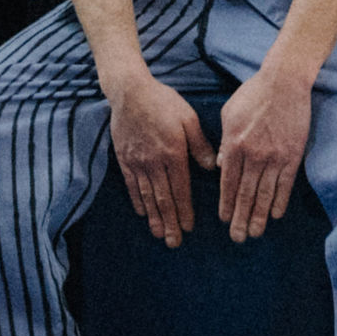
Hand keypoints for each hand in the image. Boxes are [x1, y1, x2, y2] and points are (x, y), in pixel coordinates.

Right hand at [104, 71, 210, 248]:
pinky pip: (131, 185)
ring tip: (159, 234)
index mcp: (174, 153)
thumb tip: (212, 167)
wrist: (130, 92)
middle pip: (163, 199)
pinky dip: (137, 201)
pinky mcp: (124, 159)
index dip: (185, 211)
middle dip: (170, 223)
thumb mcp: (188, 118)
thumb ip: (200, 144)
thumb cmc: (163, 101)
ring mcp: (137, 162)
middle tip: (175, 243)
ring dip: (154, 218)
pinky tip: (142, 213)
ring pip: (147, 196)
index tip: (189, 228)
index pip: (181, 189)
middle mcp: (154, 162)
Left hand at [214, 59, 314, 242]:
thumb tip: (221, 166)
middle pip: (246, 194)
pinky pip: (285, 185)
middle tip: (238, 238)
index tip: (225, 221)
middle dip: (241, 219)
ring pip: (265, 194)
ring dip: (260, 217)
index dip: (226, 204)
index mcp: (234, 145)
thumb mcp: (228, 114)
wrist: (284, 82)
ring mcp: (275, 157)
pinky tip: (276, 215)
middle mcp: (254, 155)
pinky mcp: (293, 155)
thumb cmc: (253, 94)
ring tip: (256, 233)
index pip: (228, 183)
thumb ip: (224, 142)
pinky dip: (280, 201)